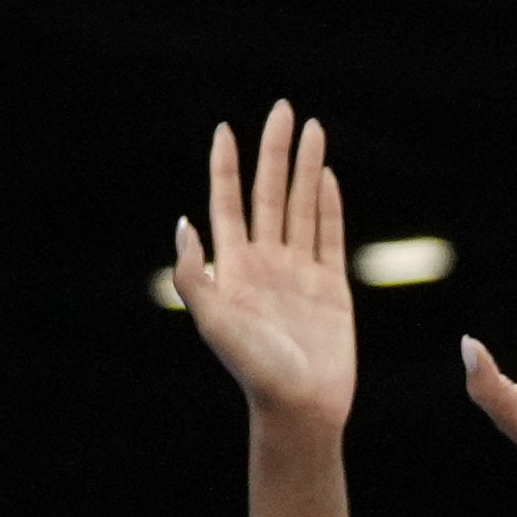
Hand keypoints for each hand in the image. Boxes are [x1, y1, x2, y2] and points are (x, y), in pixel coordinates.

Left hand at [168, 102, 359, 437]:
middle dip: (275, 151)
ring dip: (305, 167)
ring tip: (313, 129)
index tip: (226, 128)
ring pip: (303, 207)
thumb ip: (193, 274)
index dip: (226, 166)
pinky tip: (327, 177)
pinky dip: (329, 205)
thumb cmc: (253, 369)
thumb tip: (184, 222)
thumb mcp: (212, 321)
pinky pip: (330, 237)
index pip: (228, 203)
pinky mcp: (333, 287)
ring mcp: (300, 272)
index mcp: (234, 267)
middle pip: (270, 194)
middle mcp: (266, 262)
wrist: (300, 406)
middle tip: (283, 109)